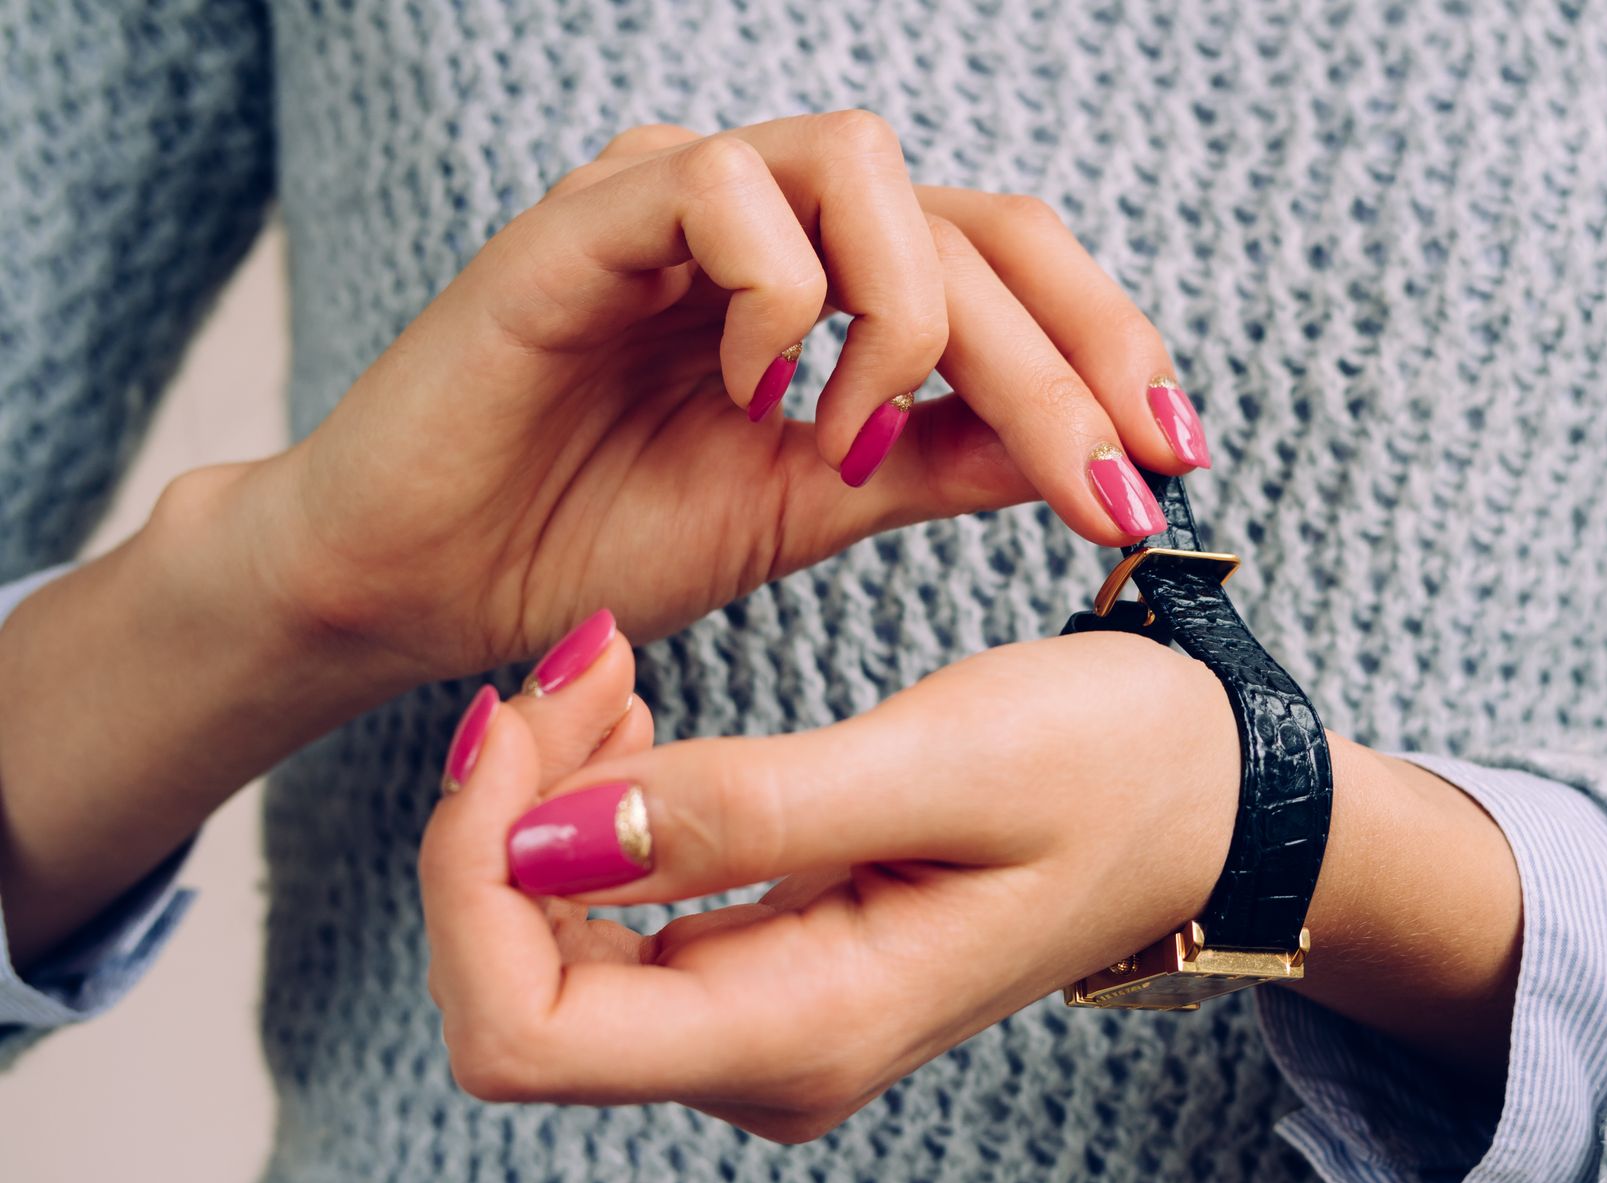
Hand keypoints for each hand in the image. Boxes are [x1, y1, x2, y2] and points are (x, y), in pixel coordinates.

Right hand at [204, 111, 1206, 690]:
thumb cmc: (597, 537)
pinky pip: (723, 187)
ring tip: (863, 443)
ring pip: (864, 166)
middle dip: (1065, 352)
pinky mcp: (587, 216)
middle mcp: (771, 222)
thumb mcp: (812, 511)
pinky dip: (774, 293)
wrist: (425, 584)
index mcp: (831, 283)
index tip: (1172, 461)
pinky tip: (756, 397)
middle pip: (969, 220)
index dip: (1106, 346)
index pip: (1006, 266)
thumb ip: (939, 463)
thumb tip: (1091, 450)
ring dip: (912, 314)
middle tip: (1114, 472)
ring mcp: (679, 201)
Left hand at [420, 621, 1523, 1137]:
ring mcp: (763, 1023)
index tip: (526, 710)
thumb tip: (537, 843)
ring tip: (608, 676)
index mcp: (804, 1027)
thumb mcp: (942, 764)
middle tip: (577, 663)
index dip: (470, 872)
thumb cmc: (1114, 769)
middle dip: (499, 822)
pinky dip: (591, 817)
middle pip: (513, 993)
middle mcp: (765, 1057)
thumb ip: (744, 813)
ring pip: (547, 955)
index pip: (521, 1030)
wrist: (1210, 803)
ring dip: (539, 810)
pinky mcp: (767, 970)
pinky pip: (612, 921)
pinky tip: (637, 726)